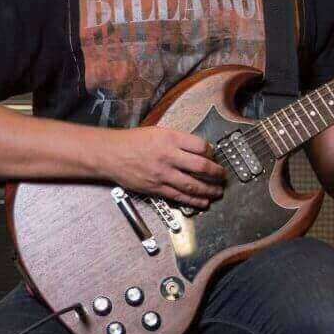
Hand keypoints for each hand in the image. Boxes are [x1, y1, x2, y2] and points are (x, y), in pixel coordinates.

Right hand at [102, 125, 226, 207]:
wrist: (111, 154)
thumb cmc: (132, 141)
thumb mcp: (158, 131)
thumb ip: (177, 140)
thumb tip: (197, 149)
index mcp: (170, 139)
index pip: (201, 147)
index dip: (212, 152)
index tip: (215, 156)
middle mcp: (168, 156)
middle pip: (201, 167)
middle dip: (216, 173)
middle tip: (223, 176)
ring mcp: (163, 174)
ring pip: (193, 185)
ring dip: (209, 190)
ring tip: (218, 192)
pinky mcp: (156, 188)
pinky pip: (179, 196)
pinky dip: (194, 200)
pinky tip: (203, 202)